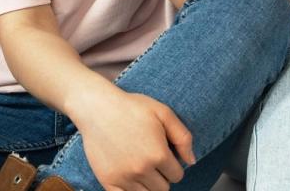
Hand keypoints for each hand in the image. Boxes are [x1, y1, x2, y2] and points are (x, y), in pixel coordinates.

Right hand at [74, 89, 195, 190]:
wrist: (98, 107)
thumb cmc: (131, 107)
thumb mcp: (163, 112)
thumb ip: (183, 137)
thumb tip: (192, 161)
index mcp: (158, 154)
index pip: (177, 175)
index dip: (173, 164)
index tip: (164, 154)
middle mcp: (142, 169)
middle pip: (163, 188)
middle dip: (161, 175)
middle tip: (151, 159)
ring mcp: (124, 178)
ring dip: (148, 185)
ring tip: (141, 166)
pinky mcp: (108, 181)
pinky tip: (130, 178)